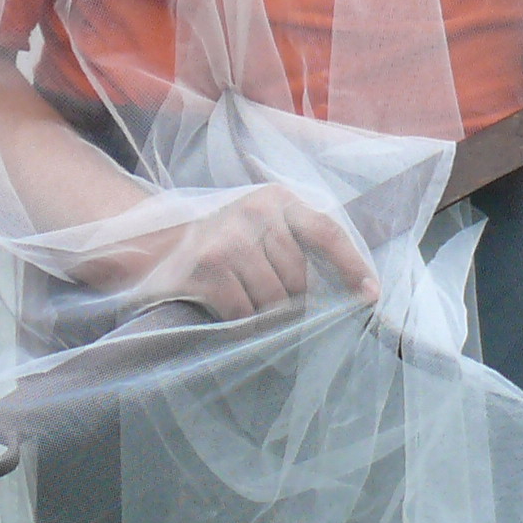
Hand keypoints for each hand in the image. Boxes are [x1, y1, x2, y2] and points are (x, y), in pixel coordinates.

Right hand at [125, 183, 380, 320]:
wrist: (152, 244)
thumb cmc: (218, 239)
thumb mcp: (258, 222)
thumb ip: (294, 241)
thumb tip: (346, 285)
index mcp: (276, 199)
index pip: (326, 232)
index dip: (352, 265)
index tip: (370, 296)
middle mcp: (255, 214)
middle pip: (299, 277)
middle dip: (294, 301)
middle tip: (276, 307)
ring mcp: (229, 241)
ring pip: (273, 300)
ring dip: (265, 315)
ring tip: (248, 305)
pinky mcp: (208, 270)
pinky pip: (244, 313)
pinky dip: (242, 322)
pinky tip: (229, 311)